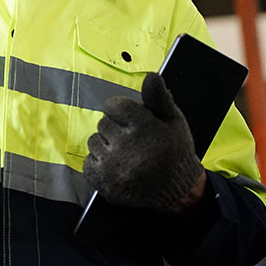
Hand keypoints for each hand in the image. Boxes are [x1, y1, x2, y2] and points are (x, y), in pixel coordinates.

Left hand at [83, 73, 204, 212]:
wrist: (177, 190)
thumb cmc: (174, 151)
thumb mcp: (172, 120)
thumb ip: (158, 97)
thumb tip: (151, 76)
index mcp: (144, 127)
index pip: (113, 105)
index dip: (122, 112)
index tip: (132, 121)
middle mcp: (127, 146)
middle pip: (103, 123)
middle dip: (116, 129)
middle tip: (134, 142)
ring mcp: (113, 165)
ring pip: (94, 141)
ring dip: (107, 146)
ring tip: (128, 156)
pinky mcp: (103, 181)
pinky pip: (88, 162)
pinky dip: (100, 164)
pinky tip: (119, 167)